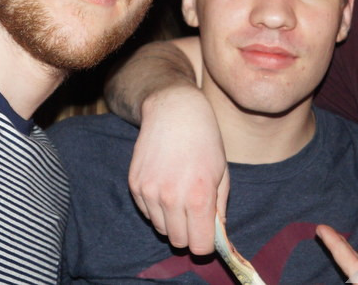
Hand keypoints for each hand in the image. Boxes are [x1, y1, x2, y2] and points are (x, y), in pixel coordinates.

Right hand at [128, 84, 228, 254]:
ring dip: (172, 220)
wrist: (175, 111)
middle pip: (179, 242)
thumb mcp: (222, 173)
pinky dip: (157, 207)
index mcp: (199, 196)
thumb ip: (218, 209)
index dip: (205, 243)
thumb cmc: (205, 140)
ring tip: (180, 194)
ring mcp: (150, 192)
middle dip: (189, 232)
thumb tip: (215, 235)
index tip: (207, 234)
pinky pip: (147, 213)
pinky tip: (166, 183)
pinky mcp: (135, 185)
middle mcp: (172, 198)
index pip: (199, 247)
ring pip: (161, 229)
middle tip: (195, 213)